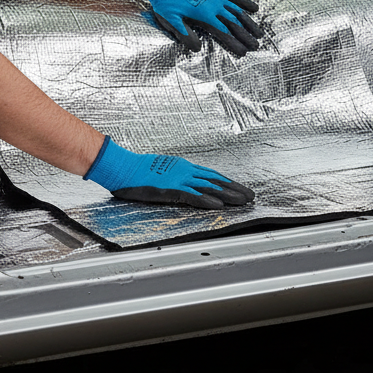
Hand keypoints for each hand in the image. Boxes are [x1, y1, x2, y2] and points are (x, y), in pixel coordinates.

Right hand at [84, 136, 254, 209]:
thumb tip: (183, 185)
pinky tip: (219, 205)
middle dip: (234, 189)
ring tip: (243, 201)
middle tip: (250, 195)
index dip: (226, 182)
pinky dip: (207, 201)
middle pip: (215, 180)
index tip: (239, 187)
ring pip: (209, 187)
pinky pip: (192, 196)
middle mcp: (185, 170)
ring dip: (228, 195)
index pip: (210, 175)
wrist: (122, 168)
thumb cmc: (136, 171)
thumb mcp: (160, 172)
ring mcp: (179, 179)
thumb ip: (174, 179)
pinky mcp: (170, 189)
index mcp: (182, 167)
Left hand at [137, 0, 261, 55]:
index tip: (243, 52)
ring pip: (237, 10)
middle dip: (246, 35)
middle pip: (234, 22)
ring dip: (249, 22)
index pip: (223, 31)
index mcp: (203, 14)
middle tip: (256, 46)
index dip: (234, 42)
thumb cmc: (167, 6)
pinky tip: (254, 9)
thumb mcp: (171, 22)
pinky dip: (244, 2)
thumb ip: (184, 35)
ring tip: (259, 33)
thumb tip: (197, 48)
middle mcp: (213, 5)